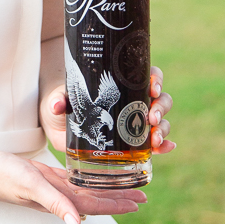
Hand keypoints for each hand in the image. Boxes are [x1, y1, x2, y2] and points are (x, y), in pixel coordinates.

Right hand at [0, 150, 145, 223]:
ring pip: (85, 191)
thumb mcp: (31, 185)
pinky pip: (70, 182)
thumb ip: (55, 204)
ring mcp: (50, 188)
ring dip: (105, 190)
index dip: (117, 204)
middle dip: (118, 198)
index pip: (95, 205)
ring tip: (124, 188)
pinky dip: (85, 182)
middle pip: (95, 199)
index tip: (139, 202)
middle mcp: (57, 197)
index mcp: (58, 200)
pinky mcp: (42, 179)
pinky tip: (92, 182)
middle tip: (142, 195)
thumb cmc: (2, 176)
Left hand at [41, 65, 174, 154]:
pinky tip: (167, 148)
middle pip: (160, 98)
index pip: (147, 75)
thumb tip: (57, 105)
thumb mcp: (59, 99)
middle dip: (161, 107)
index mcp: (121, 84)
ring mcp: (135, 120)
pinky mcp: (134, 141)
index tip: (153, 87)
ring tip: (155, 138)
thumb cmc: (63, 104)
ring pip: (161, 120)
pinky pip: (155, 142)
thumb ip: (58, 100)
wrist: (60, 124)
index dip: (156, 79)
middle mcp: (134, 100)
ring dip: (163, 128)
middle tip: (152, 117)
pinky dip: (164, 145)